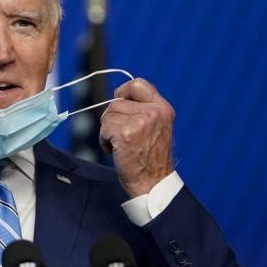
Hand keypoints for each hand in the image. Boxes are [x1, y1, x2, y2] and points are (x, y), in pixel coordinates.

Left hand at [99, 78, 175, 197]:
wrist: (153, 183)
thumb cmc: (150, 158)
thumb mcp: (156, 128)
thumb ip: (143, 110)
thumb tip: (117, 97)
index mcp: (163, 109)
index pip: (138, 84)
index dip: (123, 91)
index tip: (119, 101)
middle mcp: (154, 112)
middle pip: (117, 102)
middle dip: (113, 117)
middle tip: (121, 134)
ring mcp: (140, 122)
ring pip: (108, 115)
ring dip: (108, 131)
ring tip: (120, 145)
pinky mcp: (126, 133)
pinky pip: (104, 128)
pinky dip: (104, 141)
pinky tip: (116, 151)